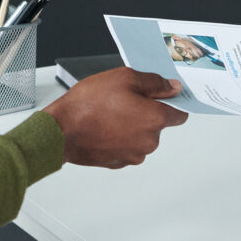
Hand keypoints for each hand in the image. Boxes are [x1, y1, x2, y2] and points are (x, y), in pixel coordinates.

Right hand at [45, 67, 186, 167]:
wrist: (61, 131)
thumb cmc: (88, 105)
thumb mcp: (124, 78)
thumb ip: (154, 82)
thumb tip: (173, 87)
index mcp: (155, 119)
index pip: (180, 114)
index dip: (170, 103)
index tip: (160, 96)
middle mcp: (149, 141)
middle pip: (157, 125)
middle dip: (145, 112)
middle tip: (122, 100)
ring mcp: (134, 155)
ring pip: (141, 137)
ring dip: (131, 126)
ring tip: (108, 114)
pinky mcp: (119, 163)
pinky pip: (126, 147)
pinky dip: (118, 138)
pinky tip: (103, 127)